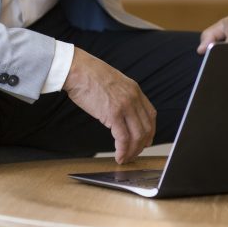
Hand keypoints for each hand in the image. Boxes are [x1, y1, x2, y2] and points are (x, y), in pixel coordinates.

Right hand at [62, 47, 156, 163]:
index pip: (151, 114)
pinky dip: (123, 151)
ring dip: (133, 151)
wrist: (76, 68)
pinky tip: (119, 156)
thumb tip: (120, 111)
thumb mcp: (113, 81)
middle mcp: (133, 97)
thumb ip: (121, 95)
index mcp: (134, 89)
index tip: (146, 140)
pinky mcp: (113, 114)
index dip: (150, 131)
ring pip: (137, 136)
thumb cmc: (88, 74)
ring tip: (126, 158)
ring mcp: (125, 105)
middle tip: (135, 154)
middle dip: (142, 145)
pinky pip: (123, 138)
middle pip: (147, 127)